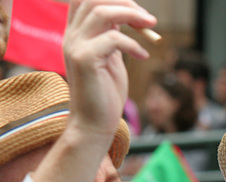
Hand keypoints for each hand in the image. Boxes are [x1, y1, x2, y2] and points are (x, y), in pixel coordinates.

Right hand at [63, 0, 155, 139]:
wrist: (94, 123)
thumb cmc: (105, 93)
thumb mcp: (111, 58)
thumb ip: (114, 36)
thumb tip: (129, 15)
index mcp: (76, 34)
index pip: (87, 0)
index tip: (139, 13)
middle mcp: (71, 36)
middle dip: (125, 2)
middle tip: (149, 20)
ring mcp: (75, 46)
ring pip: (102, 12)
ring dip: (132, 16)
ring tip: (151, 29)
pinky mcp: (85, 60)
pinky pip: (113, 38)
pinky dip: (133, 44)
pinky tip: (143, 57)